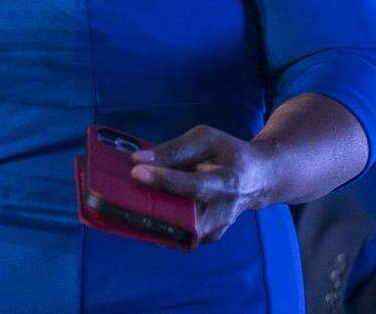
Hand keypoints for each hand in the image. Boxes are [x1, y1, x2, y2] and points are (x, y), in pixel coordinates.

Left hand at [129, 124, 278, 242]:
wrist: (258, 179)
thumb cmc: (228, 153)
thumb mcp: (206, 138)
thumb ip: (174, 149)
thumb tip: (138, 160)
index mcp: (226, 181)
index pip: (192, 185)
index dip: (164, 179)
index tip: (136, 171)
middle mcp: (221, 213)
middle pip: (179, 215)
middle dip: (147, 206)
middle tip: (117, 193)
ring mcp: (213, 231)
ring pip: (173, 229)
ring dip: (145, 216)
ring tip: (120, 201)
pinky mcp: (204, 238)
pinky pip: (174, 232)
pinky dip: (153, 221)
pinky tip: (135, 207)